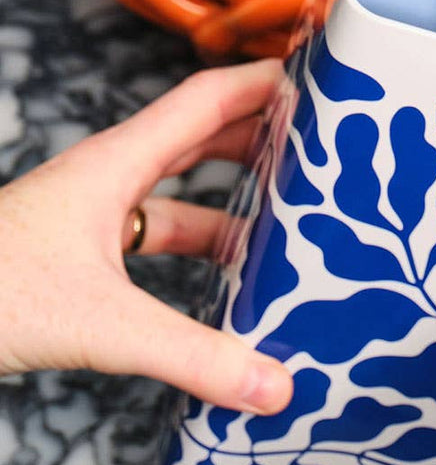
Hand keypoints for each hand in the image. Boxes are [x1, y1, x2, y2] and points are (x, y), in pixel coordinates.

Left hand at [0, 59, 292, 414]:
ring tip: (293, 217)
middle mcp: (107, 181)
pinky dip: (200, 250)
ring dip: (236, 200)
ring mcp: (94, 219)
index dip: (262, 83)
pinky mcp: (84, 258)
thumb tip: (274, 385)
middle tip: (322, 147)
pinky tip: (231, 277)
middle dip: (263, 138)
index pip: (204, 101)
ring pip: (181, 194)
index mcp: (114, 166)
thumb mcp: (102, 324)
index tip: (318, 78)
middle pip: (201, 140)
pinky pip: (158, 239)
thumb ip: (194, 356)